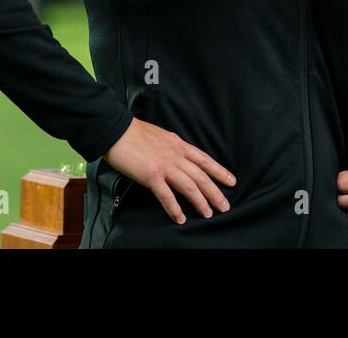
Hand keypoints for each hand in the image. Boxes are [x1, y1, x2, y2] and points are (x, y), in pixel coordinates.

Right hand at [102, 117, 236, 224]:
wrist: (116, 130)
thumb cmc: (134, 133)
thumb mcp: (162, 136)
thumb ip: (172, 147)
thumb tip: (178, 156)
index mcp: (179, 145)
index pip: (204, 160)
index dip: (219, 171)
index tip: (231, 181)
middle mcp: (176, 155)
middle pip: (201, 176)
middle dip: (215, 192)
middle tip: (225, 205)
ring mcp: (165, 166)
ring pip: (189, 186)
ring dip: (201, 202)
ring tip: (208, 214)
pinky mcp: (151, 175)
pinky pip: (167, 195)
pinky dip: (175, 208)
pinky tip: (181, 218)